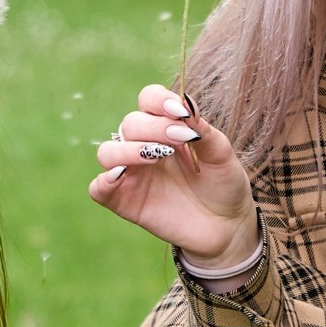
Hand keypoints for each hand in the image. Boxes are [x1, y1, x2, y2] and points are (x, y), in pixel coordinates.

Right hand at [86, 84, 259, 271]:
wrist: (227, 226)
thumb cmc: (223, 185)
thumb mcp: (221, 154)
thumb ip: (203, 131)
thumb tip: (187, 105)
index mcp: (166, 128)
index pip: (148, 100)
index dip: (158, 100)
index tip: (180, 113)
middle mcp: (144, 146)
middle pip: (129, 124)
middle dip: (152, 128)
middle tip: (178, 141)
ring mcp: (132, 174)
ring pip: (107, 152)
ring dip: (128, 150)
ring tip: (156, 157)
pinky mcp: (125, 201)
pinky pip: (98, 189)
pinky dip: (103, 181)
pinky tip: (121, 176)